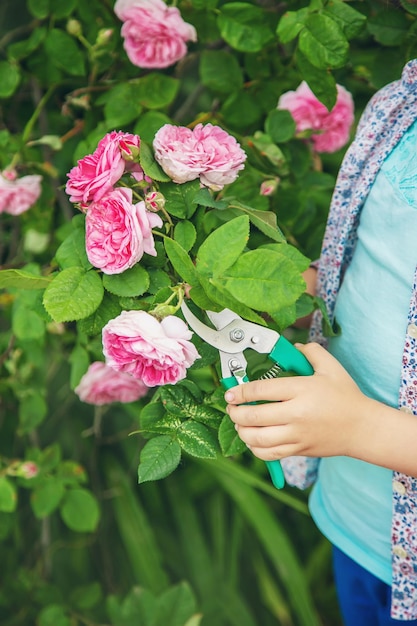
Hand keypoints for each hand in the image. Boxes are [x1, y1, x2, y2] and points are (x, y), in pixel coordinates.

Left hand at [224, 342, 377, 461]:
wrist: (362, 428)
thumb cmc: (346, 396)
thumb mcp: (331, 367)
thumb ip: (310, 351)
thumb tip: (292, 346)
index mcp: (301, 390)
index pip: (260, 391)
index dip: (239, 391)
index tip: (230, 392)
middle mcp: (296, 414)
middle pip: (254, 416)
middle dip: (235, 412)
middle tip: (231, 407)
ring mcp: (296, 435)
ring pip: (257, 438)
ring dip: (242, 431)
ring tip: (239, 423)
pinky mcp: (298, 450)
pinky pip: (268, 454)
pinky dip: (254, 448)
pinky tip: (252, 439)